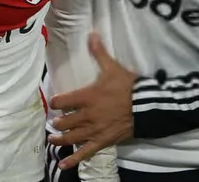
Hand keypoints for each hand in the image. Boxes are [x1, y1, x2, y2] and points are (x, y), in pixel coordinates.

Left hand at [48, 33, 136, 168]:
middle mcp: (87, 115)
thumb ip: (99, 52)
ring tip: (52, 140)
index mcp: (87, 96)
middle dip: (57, 122)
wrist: (145, 105)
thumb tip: (91, 33)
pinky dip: (73, 160)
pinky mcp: (102, 141)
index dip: (56, 102)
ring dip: (59, 139)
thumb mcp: (112, 67)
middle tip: (53, 122)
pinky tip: (62, 165)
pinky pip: (85, 152)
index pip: (63, 101)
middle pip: (64, 121)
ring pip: (71, 137)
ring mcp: (94, 130)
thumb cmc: (128, 85)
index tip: (54, 102)